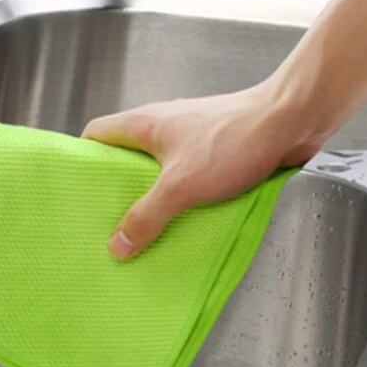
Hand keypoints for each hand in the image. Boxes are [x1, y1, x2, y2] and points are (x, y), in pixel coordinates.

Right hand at [82, 81, 323, 258]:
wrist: (289, 121)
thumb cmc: (234, 140)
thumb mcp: (181, 186)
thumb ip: (147, 216)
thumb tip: (117, 245)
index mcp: (143, 124)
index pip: (95, 135)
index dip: (81, 160)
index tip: (77, 191)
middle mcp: (162, 127)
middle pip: (124, 157)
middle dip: (117, 190)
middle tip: (109, 222)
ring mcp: (189, 138)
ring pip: (157, 170)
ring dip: (152, 197)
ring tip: (144, 230)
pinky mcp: (214, 150)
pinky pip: (185, 177)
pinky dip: (180, 198)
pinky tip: (184, 222)